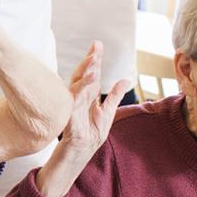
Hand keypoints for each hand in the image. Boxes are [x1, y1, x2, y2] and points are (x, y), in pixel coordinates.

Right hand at [58, 43, 129, 162]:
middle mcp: (78, 97)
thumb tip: (126, 79)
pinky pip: (74, 102)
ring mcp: (73, 106)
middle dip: (89, 62)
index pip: (91, 73)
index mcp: (87, 95)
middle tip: (95, 48)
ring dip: (85, 73)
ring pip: (77, 85)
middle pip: (83, 75)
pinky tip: (87, 83)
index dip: (94, 59)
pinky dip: (80, 92)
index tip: (97, 44)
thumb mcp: (107, 112)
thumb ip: (114, 95)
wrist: (79, 152)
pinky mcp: (70, 117)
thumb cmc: (90, 134)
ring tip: (93, 61)